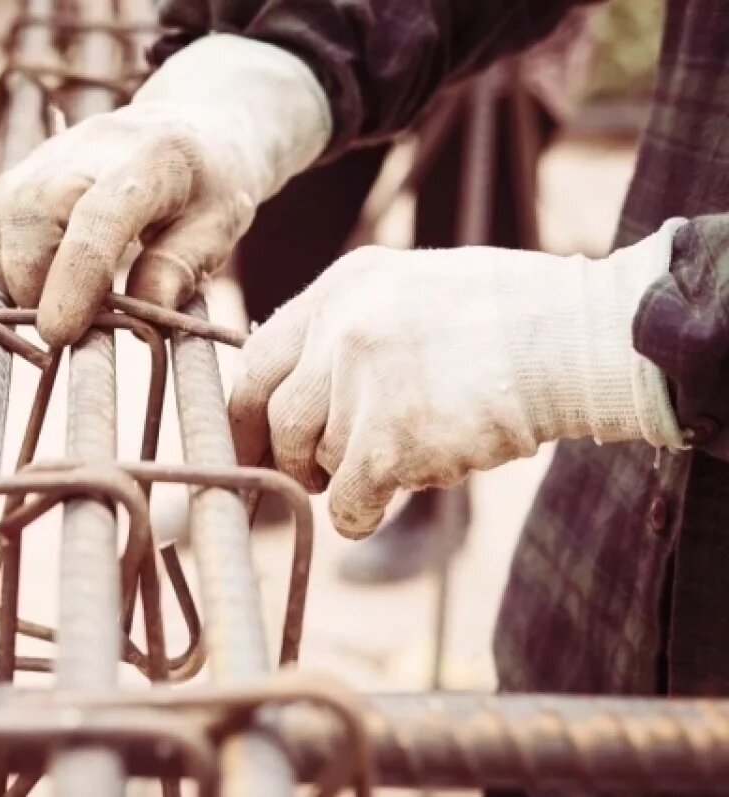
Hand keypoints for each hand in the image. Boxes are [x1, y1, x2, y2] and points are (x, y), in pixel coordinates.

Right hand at [0, 34, 330, 346]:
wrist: (183, 126)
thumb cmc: (206, 186)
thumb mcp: (221, 224)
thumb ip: (184, 265)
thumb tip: (147, 311)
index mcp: (152, 156)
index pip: (99, 216)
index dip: (76, 277)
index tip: (61, 333)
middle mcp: (86, 147)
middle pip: (31, 215)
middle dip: (36, 285)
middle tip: (69, 330)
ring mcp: (42, 156)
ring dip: (19, 278)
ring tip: (64, 303)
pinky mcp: (16, 174)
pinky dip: (8, 265)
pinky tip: (46, 281)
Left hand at [229, 224, 686, 537]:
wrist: (579, 339)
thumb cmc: (508, 320)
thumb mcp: (411, 292)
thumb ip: (348, 329)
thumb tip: (294, 390)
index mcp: (342, 286)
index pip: (257, 359)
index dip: (246, 413)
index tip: (250, 443)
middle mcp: (341, 327)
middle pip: (278, 416)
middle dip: (290, 455)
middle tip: (316, 473)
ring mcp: (362, 382)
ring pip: (317, 459)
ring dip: (348, 475)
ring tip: (404, 455)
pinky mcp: (389, 441)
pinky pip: (347, 502)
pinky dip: (359, 515)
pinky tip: (388, 501)